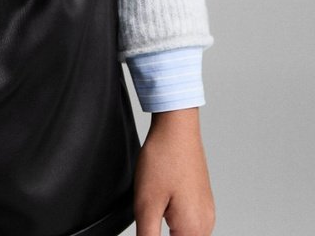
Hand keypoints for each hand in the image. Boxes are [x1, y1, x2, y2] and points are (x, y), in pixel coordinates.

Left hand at [133, 108, 215, 234]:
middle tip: (149, 216)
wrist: (176, 127)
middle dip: (161, 234)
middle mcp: (206, 224)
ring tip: (155, 207)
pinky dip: (175, 222)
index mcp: (194, 230)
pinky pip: (189, 223)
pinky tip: (162, 204)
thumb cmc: (164, 158)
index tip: (148, 226)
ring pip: (185, 235)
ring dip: (168, 231)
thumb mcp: (146, 204)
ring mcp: (206, 212)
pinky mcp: (202, 201)